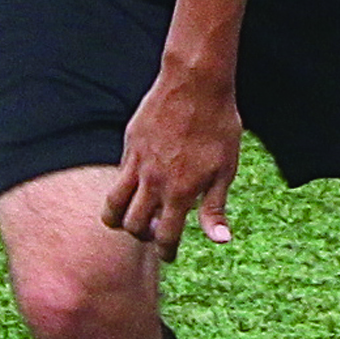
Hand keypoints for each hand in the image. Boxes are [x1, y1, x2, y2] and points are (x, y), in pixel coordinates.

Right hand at [103, 66, 244, 258]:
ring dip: (120, 220)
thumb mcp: (226, 169)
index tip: (169, 255)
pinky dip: (123, 190)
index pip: (166, 237)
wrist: (196, 83)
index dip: (167, 252)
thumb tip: (220, 241)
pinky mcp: (129, 145)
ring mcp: (137, 163)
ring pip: (113, 207)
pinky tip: (140, 185)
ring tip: (134, 218)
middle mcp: (154, 182)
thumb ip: (216, 207)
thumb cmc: (218, 125)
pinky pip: (118, 178)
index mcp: (181, 192)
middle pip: (134, 227)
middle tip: (155, 232)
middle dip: (143, 237)